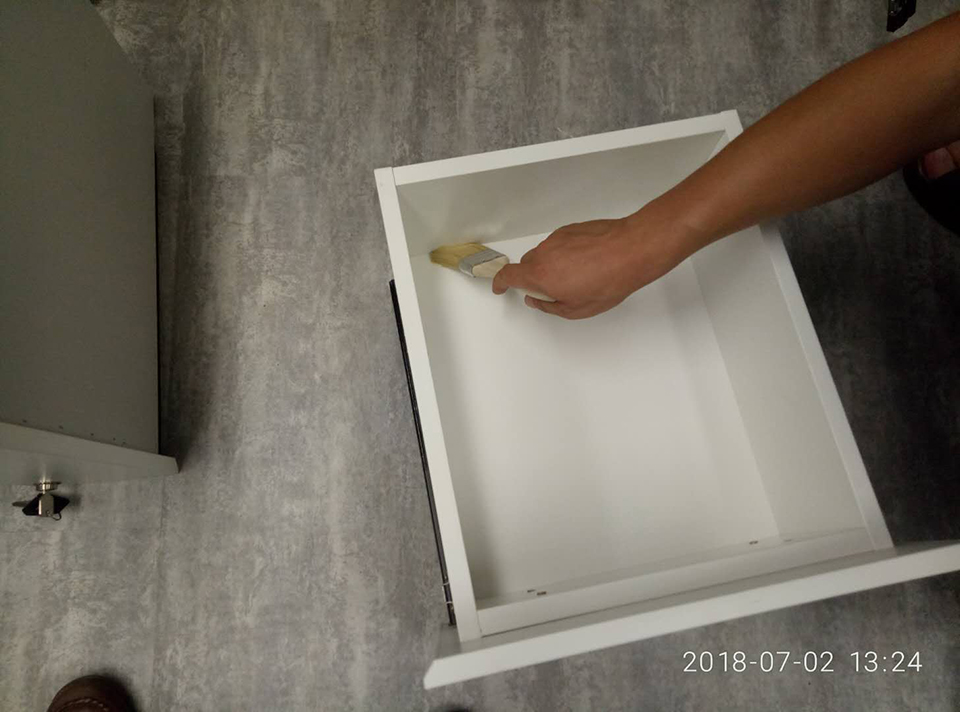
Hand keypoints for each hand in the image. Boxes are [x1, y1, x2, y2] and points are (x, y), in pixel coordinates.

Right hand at [491, 204, 701, 318]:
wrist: (632, 251)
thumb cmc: (607, 282)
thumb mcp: (577, 309)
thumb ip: (549, 306)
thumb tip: (535, 300)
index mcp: (540, 275)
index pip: (508, 275)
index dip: (500, 282)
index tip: (501, 287)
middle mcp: (544, 253)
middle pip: (527, 265)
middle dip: (534, 278)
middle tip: (554, 290)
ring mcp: (558, 238)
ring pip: (545, 254)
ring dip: (552, 265)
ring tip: (579, 276)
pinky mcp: (572, 229)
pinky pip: (560, 243)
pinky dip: (566, 253)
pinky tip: (587, 262)